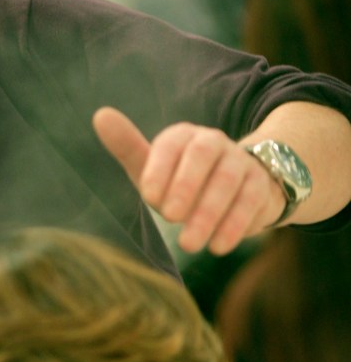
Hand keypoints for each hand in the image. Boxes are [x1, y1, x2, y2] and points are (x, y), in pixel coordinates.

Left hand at [93, 107, 284, 253]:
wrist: (231, 192)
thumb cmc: (178, 181)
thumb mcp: (151, 168)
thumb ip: (127, 147)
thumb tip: (100, 115)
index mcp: (182, 136)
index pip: (170, 144)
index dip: (159, 169)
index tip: (149, 197)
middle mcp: (213, 142)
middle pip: (203, 155)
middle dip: (186, 186)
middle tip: (169, 217)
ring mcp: (240, 161)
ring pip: (229, 180)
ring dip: (208, 213)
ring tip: (188, 243)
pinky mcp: (260, 185)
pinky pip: (250, 201)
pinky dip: (234, 225)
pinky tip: (217, 246)